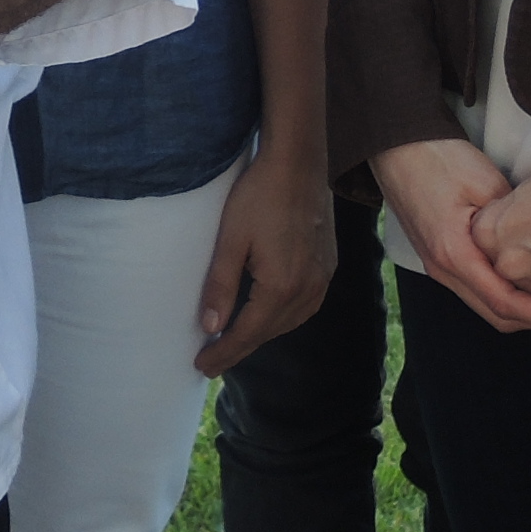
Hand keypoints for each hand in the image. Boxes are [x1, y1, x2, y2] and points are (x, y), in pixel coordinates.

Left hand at [192, 148, 337, 376]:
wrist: (298, 164)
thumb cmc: (258, 196)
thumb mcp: (230, 240)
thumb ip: (220, 285)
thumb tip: (209, 327)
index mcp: (281, 287)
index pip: (248, 333)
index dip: (224, 352)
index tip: (202, 367)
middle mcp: (307, 289)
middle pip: (269, 332)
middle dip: (240, 347)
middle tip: (212, 360)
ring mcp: (322, 278)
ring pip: (289, 321)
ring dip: (262, 334)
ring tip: (236, 341)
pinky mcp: (328, 266)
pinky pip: (305, 305)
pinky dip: (283, 318)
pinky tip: (268, 315)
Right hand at [371, 133, 530, 332]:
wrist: (397, 145)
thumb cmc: (439, 158)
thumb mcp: (488, 185)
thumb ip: (514, 224)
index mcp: (454, 254)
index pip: (505, 303)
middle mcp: (442, 270)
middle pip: (496, 316)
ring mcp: (437, 267)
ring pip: (485, 306)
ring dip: (522, 309)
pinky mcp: (438, 258)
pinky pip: (475, 291)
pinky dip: (504, 295)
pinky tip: (526, 281)